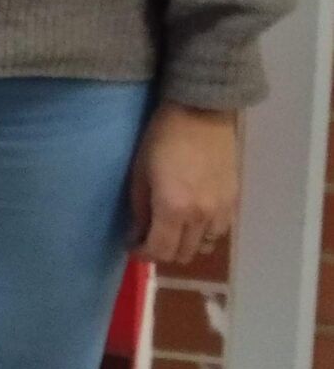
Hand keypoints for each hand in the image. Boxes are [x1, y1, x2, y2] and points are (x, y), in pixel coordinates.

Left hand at [128, 103, 239, 266]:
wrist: (201, 113)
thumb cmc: (161, 140)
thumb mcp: (139, 174)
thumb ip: (140, 210)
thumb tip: (138, 234)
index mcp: (173, 209)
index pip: (160, 251)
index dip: (143, 253)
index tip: (133, 244)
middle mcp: (201, 216)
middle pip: (182, 254)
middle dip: (162, 251)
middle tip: (149, 236)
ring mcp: (221, 210)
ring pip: (203, 247)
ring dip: (185, 244)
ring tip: (172, 228)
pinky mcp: (234, 201)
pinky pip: (219, 232)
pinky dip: (203, 233)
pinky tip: (192, 219)